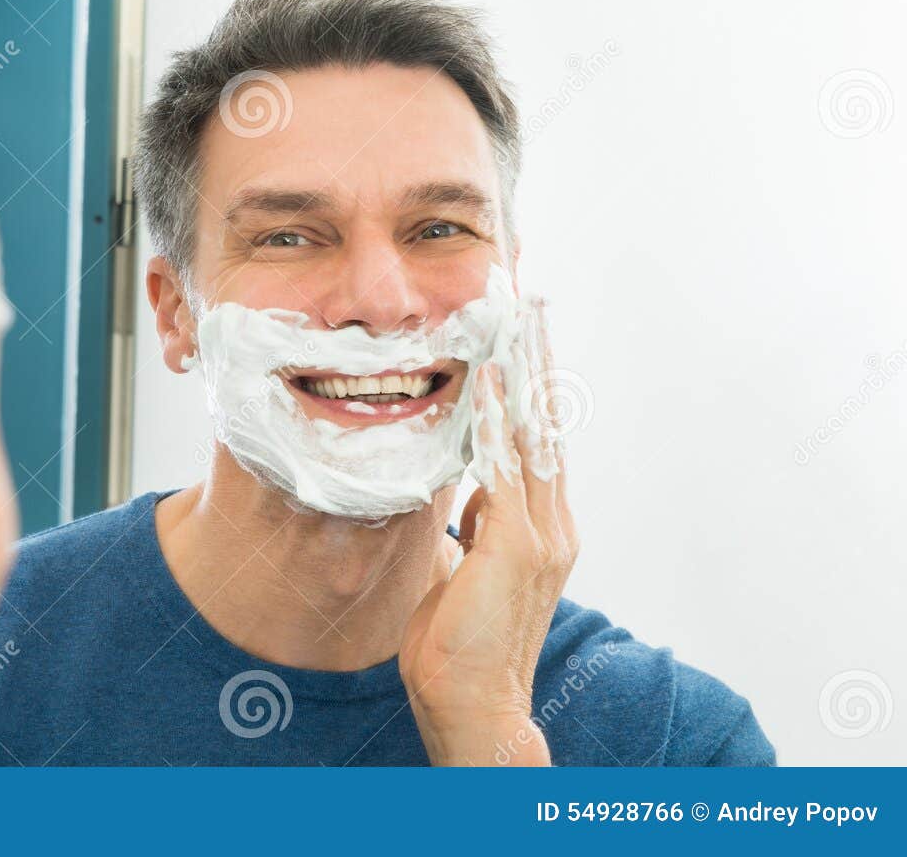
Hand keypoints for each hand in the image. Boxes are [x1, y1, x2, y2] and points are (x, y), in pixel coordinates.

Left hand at [398, 301, 576, 765]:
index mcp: (537, 529)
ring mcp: (540, 536)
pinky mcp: (517, 548)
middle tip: (530, 302)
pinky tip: (486, 378)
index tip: (522, 337)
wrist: (472, 706)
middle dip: (536, 360)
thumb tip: (464, 496)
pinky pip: (505, 466)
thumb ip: (469, 529)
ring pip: (532, 433)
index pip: (536, 441)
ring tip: (515, 317)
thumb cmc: (459, 645)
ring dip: (522, 371)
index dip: (530, 386)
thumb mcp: (462, 570)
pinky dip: (495, 418)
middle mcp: (549, 525)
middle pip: (545, 423)